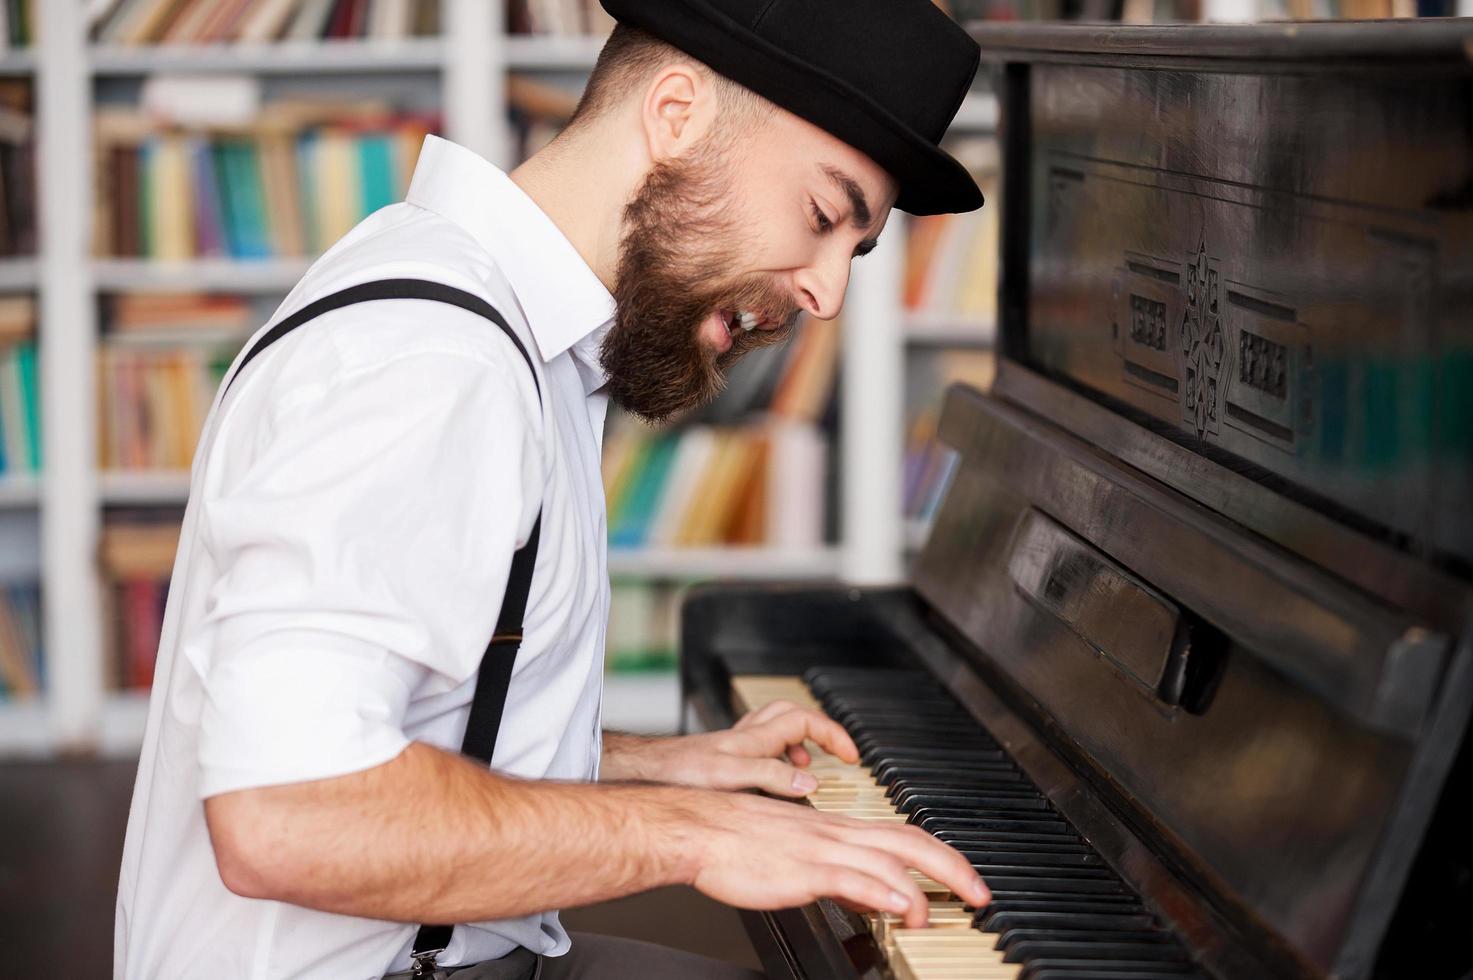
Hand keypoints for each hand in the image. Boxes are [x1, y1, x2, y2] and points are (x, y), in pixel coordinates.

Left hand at [603, 700, 858, 796]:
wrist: (642, 775)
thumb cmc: (678, 774)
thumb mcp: (730, 776)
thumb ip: (770, 778)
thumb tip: (809, 782)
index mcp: (754, 738)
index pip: (805, 719)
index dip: (832, 734)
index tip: (851, 756)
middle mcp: (746, 737)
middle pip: (792, 715)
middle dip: (818, 729)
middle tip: (835, 752)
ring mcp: (733, 747)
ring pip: (775, 731)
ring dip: (796, 743)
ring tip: (806, 769)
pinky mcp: (721, 761)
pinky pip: (758, 749)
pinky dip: (774, 759)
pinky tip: (770, 783)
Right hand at [685, 791, 990, 927]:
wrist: (699, 828)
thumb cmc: (738, 841)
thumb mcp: (798, 853)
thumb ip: (840, 875)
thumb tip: (874, 898)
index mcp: (837, 829)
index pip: (904, 834)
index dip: (942, 855)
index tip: (966, 878)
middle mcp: (837, 833)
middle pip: (911, 841)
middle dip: (952, 868)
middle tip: (980, 894)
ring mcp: (822, 849)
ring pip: (890, 858)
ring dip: (923, 888)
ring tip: (938, 915)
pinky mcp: (804, 868)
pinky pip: (853, 878)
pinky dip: (883, 893)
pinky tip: (900, 909)